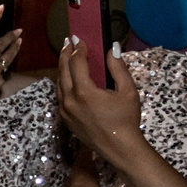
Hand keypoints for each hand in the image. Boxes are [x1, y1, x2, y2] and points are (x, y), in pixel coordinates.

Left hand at [55, 36, 144, 168]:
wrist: (119, 148)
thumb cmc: (126, 119)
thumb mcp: (128, 92)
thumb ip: (118, 68)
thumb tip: (112, 48)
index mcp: (84, 92)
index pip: (77, 63)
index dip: (78, 49)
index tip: (79, 38)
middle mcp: (69, 100)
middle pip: (63, 70)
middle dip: (66, 54)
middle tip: (68, 41)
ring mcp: (64, 110)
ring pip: (59, 83)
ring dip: (62, 68)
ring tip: (67, 56)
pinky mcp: (64, 118)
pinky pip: (60, 95)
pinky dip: (63, 83)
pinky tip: (68, 77)